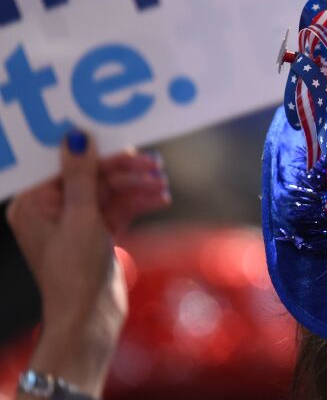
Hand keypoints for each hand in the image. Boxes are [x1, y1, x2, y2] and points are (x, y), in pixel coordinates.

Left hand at [7, 132, 169, 397]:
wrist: (90, 319)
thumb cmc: (75, 274)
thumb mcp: (81, 218)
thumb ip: (82, 175)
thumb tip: (76, 136)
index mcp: (33, 204)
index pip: (68, 165)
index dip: (98, 153)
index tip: (126, 142)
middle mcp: (52, 210)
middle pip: (93, 176)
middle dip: (125, 171)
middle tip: (154, 164)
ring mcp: (76, 222)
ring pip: (111, 191)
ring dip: (138, 186)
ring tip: (162, 183)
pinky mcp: (97, 234)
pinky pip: (120, 208)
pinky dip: (139, 202)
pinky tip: (161, 198)